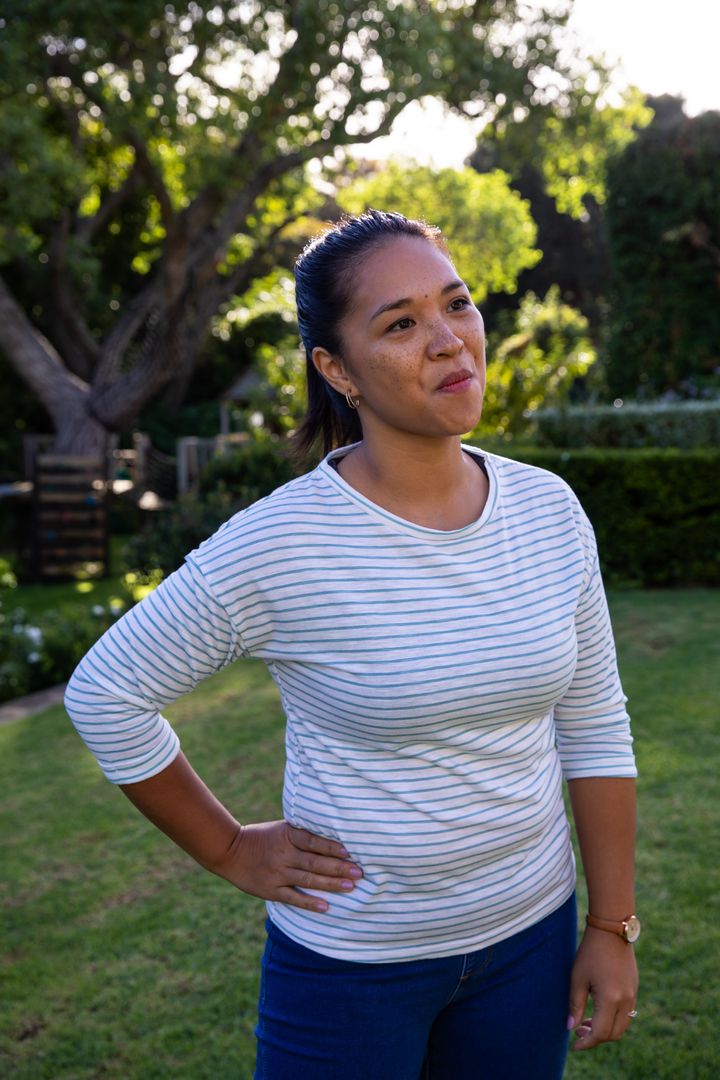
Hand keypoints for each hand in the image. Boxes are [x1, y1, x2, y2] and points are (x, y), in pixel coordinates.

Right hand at [215, 820, 362, 912]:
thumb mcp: (281, 829)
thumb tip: (333, 839)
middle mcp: (283, 854)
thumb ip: (302, 835)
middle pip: (315, 861)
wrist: (230, 851)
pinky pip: (293, 897)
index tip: (350, 851)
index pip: (313, 840)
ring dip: (331, 884)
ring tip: (351, 886)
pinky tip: (326, 906)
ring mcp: (277, 873)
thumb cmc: (261, 838)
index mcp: (287, 836)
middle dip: (338, 867)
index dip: (331, 846)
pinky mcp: (271, 890)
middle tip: (359, 871)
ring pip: (308, 879)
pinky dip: (310, 902)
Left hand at [567, 927, 638, 1050]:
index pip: (600, 1033)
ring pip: (622, 1026)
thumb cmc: (590, 952)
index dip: (586, 1043)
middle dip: (596, 1038)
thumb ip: (575, 1004)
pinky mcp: (634, 989)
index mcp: (610, 999)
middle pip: (613, 1034)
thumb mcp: (578, 978)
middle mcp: (626, 1001)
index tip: (573, 1046)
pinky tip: (597, 1010)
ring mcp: (633, 995)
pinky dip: (613, 1019)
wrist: (611, 930)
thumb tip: (571, 1028)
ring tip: (585, 1022)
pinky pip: (626, 1014)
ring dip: (605, 1030)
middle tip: (578, 1031)